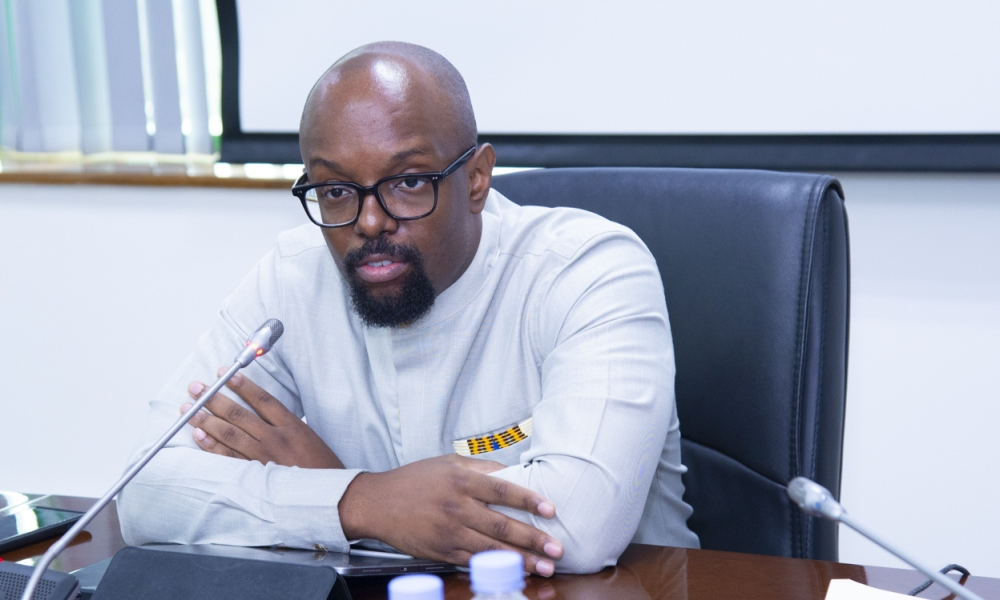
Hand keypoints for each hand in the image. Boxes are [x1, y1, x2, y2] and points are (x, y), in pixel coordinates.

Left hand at [181, 368, 343, 468]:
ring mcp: (264, 458)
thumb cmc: (324, 471)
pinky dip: (212, 446)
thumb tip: (264, 417)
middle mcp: (276, 439)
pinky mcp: (256, 476)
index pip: (263, 399)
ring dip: (207, 419)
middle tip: (197, 388)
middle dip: (215, 399)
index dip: (242, 385)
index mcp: (293, 427)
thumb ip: (288, 427)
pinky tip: (200, 435)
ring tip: (189, 409)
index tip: (225, 374)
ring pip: (230, 434)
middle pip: (240, 414)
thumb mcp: (311, 440)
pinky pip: (228, 458)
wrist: (331, 498)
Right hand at [339, 454, 563, 576]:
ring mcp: (448, 532)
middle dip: (533, 539)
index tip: (551, 510)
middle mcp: (456, 507)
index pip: (502, 490)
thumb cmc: (414, 480)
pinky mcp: (441, 552)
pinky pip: (473, 562)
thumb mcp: (448, 463)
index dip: (529, 500)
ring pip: (490, 549)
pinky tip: (513, 572)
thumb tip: (513, 472)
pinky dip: (495, 568)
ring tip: (543, 567)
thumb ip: (481, 467)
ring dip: (520, 560)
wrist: (377, 503)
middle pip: (501, 525)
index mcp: (460, 480)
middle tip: (557, 548)